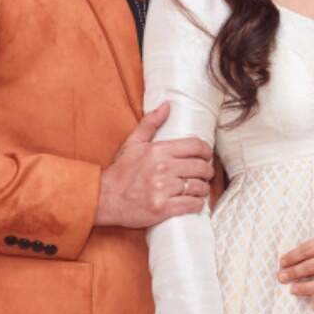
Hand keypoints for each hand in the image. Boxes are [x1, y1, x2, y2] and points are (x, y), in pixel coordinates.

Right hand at [95, 101, 214, 227]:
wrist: (104, 198)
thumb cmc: (120, 171)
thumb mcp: (133, 143)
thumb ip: (150, 123)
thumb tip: (167, 105)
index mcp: (158, 151)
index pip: (195, 146)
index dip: (207, 151)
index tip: (207, 156)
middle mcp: (163, 168)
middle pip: (201, 167)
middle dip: (208, 171)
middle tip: (205, 174)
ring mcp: (163, 189)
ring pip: (199, 187)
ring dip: (203, 189)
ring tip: (200, 189)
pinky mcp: (163, 209)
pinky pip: (192, 205)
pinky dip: (197, 204)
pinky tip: (194, 202)